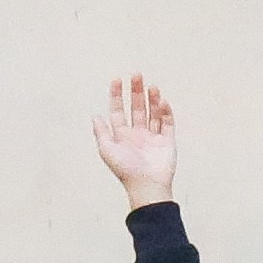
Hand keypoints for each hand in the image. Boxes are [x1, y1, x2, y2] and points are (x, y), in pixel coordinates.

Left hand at [94, 74, 177, 207]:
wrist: (147, 186)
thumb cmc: (125, 171)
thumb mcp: (107, 150)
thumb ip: (100, 132)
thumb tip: (94, 115)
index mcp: (121, 136)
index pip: (118, 111)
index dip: (116, 96)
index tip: (117, 80)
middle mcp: (137, 135)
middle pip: (136, 108)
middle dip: (136, 92)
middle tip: (136, 75)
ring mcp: (153, 138)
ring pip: (152, 113)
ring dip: (152, 99)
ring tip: (151, 86)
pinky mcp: (167, 142)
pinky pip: (167, 123)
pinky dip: (166, 112)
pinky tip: (162, 102)